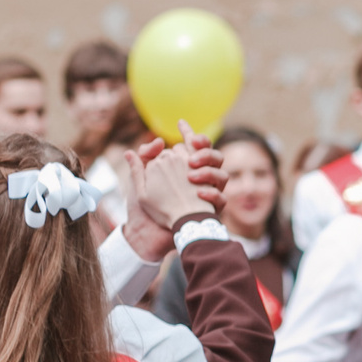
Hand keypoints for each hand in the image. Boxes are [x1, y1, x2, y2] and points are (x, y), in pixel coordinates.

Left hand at [120, 127, 222, 259]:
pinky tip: (200, 194)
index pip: (193, 148)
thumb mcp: (138, 183)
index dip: (193, 136)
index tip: (181, 124)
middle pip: (214, 157)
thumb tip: (156, 141)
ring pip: (223, 175)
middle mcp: (198, 180)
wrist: (149, 237)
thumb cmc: (143, 210)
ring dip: (210, 172)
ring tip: (193, 176)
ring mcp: (207, 195)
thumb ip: (143, 161)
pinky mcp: (210, 211)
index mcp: (181, 171)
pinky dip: (212, 195)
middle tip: (191, 157)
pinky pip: (221, 199)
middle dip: (206, 151)